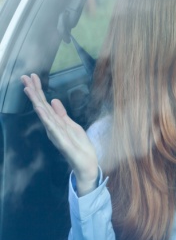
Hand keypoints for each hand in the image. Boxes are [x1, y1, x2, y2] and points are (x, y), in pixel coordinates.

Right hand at [21, 74, 98, 194]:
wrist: (87, 164)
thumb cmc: (80, 146)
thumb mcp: (73, 126)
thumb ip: (62, 114)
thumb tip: (53, 100)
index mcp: (55, 122)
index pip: (44, 103)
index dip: (38, 90)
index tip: (32, 76)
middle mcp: (52, 127)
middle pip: (41, 106)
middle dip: (34, 91)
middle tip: (24, 77)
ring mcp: (56, 134)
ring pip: (44, 114)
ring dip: (36, 101)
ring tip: (29, 89)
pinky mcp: (62, 141)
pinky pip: (52, 128)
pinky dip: (45, 118)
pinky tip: (39, 109)